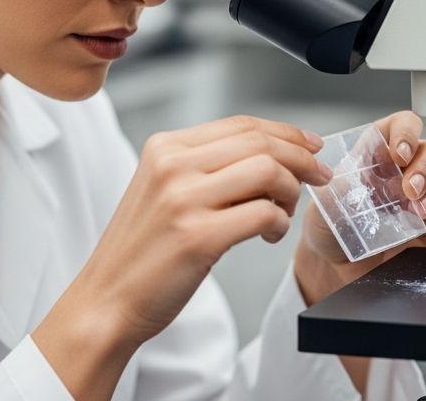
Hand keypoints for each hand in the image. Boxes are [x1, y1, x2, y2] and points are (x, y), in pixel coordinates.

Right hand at [33, 115, 331, 400]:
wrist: (106, 301)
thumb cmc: (141, 253)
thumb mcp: (162, 192)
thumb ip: (204, 168)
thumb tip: (269, 155)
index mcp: (164, 148)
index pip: (241, 124)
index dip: (286, 132)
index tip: (310, 146)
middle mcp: (172, 166)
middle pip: (260, 142)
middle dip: (301, 158)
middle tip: (320, 176)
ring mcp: (184, 200)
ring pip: (268, 171)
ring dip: (289, 193)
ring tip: (282, 214)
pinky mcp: (199, 236)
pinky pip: (264, 214)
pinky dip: (279, 224)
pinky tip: (270, 236)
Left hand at [293, 111, 425, 306]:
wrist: (337, 262)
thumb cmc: (331, 223)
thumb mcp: (327, 200)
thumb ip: (343, 189)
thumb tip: (356, 185)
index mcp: (379, 151)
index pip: (404, 124)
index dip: (408, 133)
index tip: (399, 155)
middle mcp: (405, 168)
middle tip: (409, 190)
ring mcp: (423, 194)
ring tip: (419, 210)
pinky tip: (425, 226)